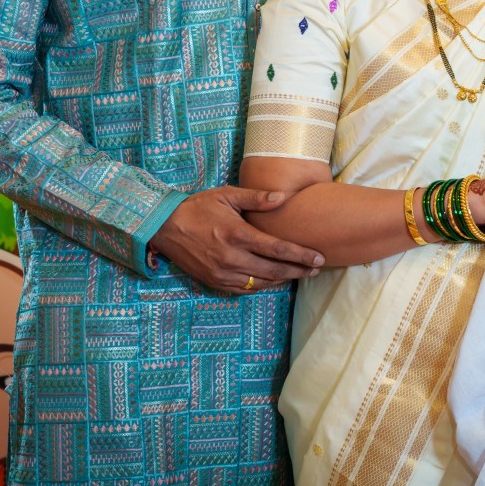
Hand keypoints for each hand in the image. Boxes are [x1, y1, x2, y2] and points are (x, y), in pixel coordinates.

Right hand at [149, 186, 322, 292]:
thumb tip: (283, 198)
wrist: (165, 227)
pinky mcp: (215, 282)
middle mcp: (232, 258)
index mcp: (237, 235)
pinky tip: (275, 280)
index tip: (319, 258)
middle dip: (299, 270)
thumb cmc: (198, 207)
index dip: (301, 255)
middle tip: (317, 269)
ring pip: (262, 282)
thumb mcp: (227, 196)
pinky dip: (263, 286)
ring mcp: (223, 273)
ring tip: (301, 274)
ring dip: (284, 280)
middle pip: (275, 270)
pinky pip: (246, 289)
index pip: (278, 249)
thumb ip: (256, 198)